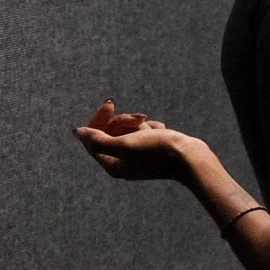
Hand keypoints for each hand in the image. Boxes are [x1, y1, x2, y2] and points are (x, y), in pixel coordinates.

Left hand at [73, 98, 196, 181]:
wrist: (191, 158)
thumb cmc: (158, 151)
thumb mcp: (125, 144)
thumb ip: (98, 140)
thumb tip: (78, 132)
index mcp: (113, 165)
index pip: (94, 138)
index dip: (100, 119)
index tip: (111, 104)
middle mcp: (123, 163)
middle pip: (112, 133)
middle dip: (125, 121)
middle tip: (140, 118)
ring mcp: (138, 157)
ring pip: (129, 130)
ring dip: (140, 124)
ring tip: (154, 129)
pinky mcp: (153, 151)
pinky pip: (144, 132)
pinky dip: (152, 128)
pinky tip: (162, 132)